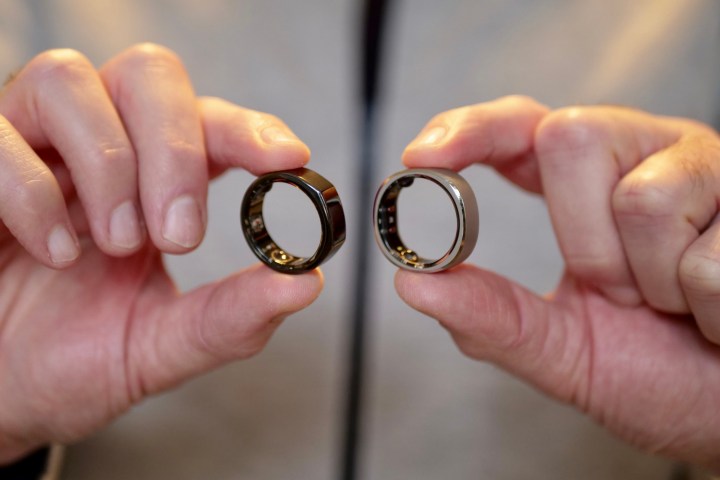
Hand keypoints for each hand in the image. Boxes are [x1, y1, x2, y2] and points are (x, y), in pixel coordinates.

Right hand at [0, 44, 321, 462]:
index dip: (251, 128)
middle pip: (150, 75)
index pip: (211, 122)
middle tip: (178, 235)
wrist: (0, 394)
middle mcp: (100, 147)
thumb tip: (307, 282)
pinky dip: (33, 191)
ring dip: (108, 166)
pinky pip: (0, 135)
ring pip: (73, 80)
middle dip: (175, 149)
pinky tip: (52, 251)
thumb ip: (231, 317)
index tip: (288, 158)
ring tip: (113, 245)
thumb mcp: (162, 345)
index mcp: (156, 182)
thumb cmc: (74, 359)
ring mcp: (34, 147)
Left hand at [396, 95, 719, 469]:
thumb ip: (491, 316)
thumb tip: (412, 283)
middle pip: (570, 139)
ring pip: (642, 198)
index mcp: (584, 184)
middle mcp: (638, 157)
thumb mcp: (561, 350)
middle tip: (623, 294)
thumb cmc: (658, 373)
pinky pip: (709, 253)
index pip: (518, 127)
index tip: (422, 158)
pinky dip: (709, 308)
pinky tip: (719, 312)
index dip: (470, 130)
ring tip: (678, 304)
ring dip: (653, 282)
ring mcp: (703, 168)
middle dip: (586, 243)